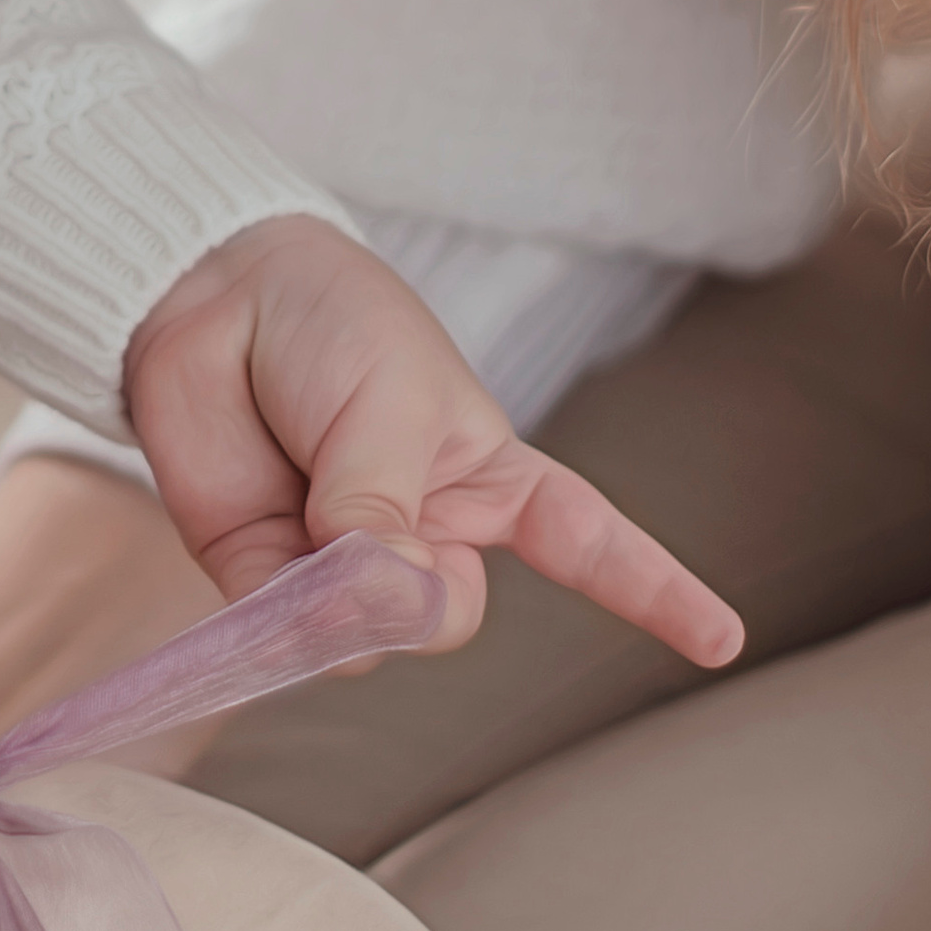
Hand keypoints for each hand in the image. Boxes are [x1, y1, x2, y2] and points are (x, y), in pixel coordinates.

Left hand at [129, 215, 742, 662]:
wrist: (208, 289)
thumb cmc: (329, 323)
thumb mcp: (391, 408)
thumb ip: (389, 516)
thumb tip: (382, 615)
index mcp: (488, 475)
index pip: (588, 544)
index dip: (655, 593)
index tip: (722, 642)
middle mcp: (422, 528)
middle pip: (443, 616)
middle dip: (411, 589)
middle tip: (363, 525)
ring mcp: (340, 556)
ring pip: (362, 640)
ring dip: (334, 601)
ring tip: (302, 513)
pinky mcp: (263, 572)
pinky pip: (282, 636)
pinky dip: (275, 622)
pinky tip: (267, 570)